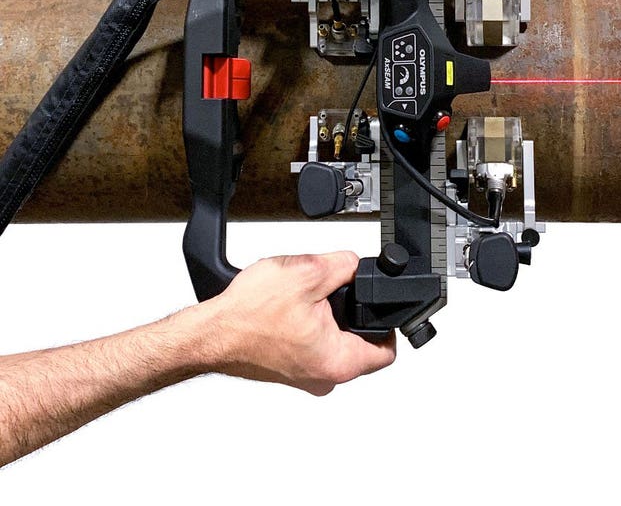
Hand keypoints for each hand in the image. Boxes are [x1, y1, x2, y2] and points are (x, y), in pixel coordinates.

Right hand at [201, 251, 395, 395]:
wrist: (209, 332)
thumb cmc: (248, 314)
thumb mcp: (308, 272)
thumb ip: (345, 265)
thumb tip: (357, 264)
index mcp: (338, 362)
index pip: (387, 350)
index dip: (389, 322)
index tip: (379, 303)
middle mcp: (324, 378)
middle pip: (360, 342)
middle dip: (351, 311)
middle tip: (333, 292)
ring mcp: (304, 376)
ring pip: (332, 341)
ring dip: (325, 316)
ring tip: (305, 298)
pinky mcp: (288, 369)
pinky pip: (310, 344)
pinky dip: (305, 324)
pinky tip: (288, 308)